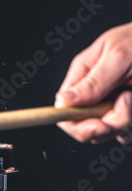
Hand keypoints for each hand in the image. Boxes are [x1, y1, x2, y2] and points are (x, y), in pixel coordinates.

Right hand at [55, 23, 131, 142]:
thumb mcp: (118, 56)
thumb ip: (93, 81)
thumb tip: (64, 100)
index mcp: (83, 75)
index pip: (64, 109)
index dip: (75, 124)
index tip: (97, 125)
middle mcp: (94, 93)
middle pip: (86, 127)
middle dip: (108, 124)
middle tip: (126, 105)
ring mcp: (112, 105)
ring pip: (110, 133)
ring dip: (125, 123)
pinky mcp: (128, 114)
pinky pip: (126, 133)